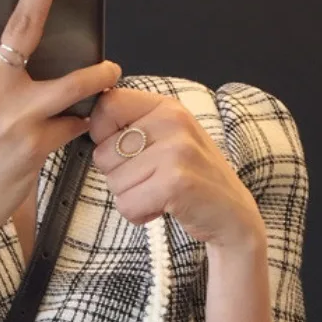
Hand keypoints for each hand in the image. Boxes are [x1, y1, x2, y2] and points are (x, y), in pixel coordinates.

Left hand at [87, 88, 265, 249]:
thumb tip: (89, 120)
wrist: (231, 214)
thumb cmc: (193, 178)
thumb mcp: (169, 139)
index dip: (104, 137)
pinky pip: (127, 204)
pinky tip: (162, 208)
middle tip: (152, 180)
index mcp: (167, 107)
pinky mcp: (175, 182)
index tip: (127, 152)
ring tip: (160, 193)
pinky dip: (139, 215)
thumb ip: (135, 126)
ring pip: (113, 183)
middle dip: (119, 177)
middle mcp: (172, 122)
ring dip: (131, 198)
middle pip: (103, 153)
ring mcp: (176, 151)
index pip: (107, 106)